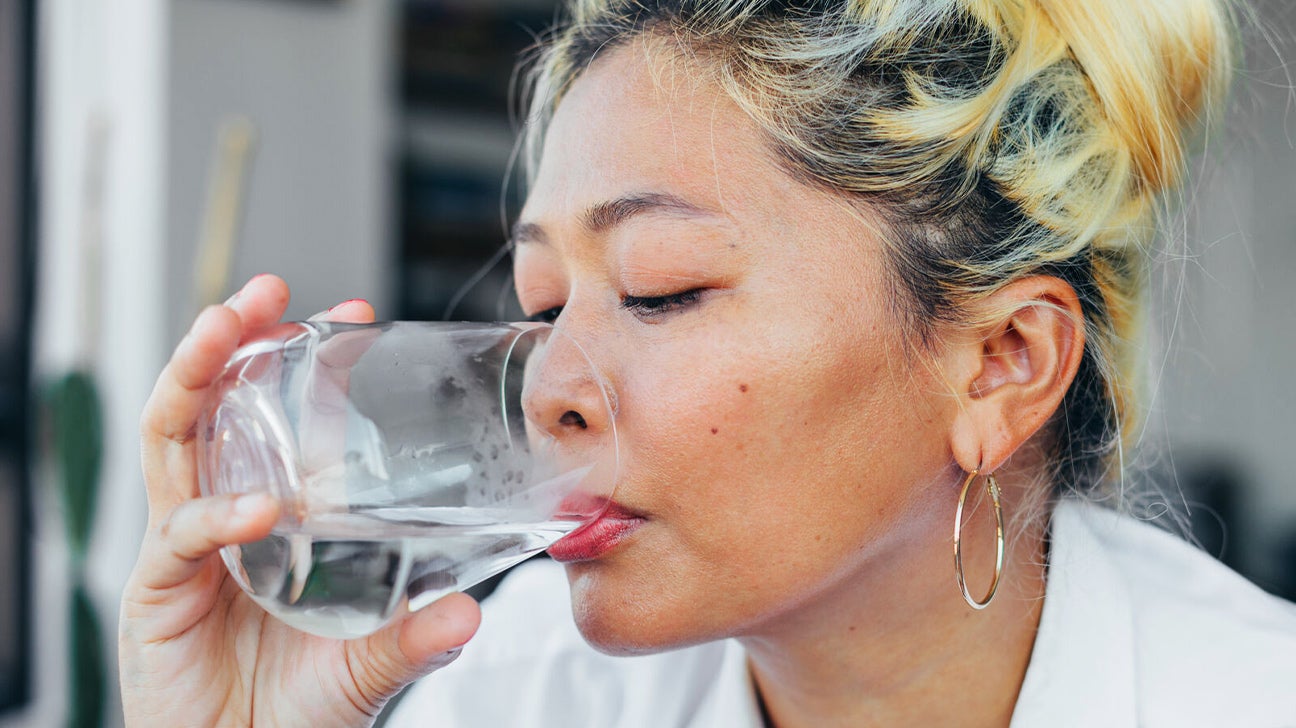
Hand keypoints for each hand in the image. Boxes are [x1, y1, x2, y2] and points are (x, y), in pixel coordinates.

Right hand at [119, 275, 480, 726]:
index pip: (278, 420)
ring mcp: (185, 548)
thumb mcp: (365, 664)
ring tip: (222, 329)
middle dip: (229, 342)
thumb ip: (411, 639)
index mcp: (269, 517)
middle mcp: (221, 517)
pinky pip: (180, 536)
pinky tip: (260, 506)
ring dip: (194, 379)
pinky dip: (218, 513)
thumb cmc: (291, 709)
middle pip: (209, 408)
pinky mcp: (157, 591)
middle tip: (263, 293)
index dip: (305, 365)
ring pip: (172, 442)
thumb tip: (472, 613)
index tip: (352, 314)